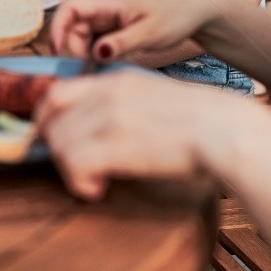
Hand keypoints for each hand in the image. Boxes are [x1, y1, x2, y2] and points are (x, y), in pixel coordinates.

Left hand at [35, 68, 232, 198]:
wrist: (225, 130)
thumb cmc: (198, 120)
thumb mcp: (152, 96)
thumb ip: (122, 104)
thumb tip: (99, 127)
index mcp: (116, 80)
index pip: (56, 92)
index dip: (45, 120)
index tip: (52, 141)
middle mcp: (107, 94)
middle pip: (52, 120)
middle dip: (55, 149)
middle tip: (75, 169)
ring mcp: (111, 118)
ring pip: (60, 144)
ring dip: (69, 169)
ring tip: (91, 182)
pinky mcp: (118, 145)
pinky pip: (75, 165)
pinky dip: (78, 183)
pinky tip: (96, 189)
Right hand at [49, 0, 214, 62]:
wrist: (195, 14)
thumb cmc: (175, 18)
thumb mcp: (150, 34)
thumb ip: (122, 43)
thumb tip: (95, 54)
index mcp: (111, 2)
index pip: (71, 7)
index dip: (58, 27)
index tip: (59, 52)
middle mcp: (105, 8)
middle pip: (73, 25)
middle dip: (73, 47)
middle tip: (87, 70)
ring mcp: (110, 19)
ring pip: (83, 36)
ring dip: (84, 54)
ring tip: (97, 71)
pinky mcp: (115, 30)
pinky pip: (95, 42)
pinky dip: (95, 55)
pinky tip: (106, 67)